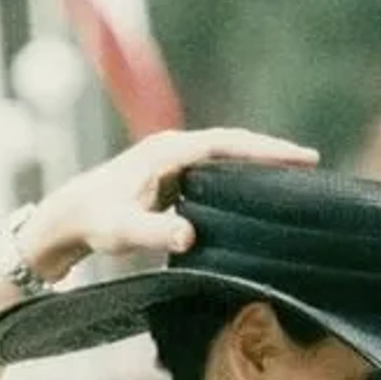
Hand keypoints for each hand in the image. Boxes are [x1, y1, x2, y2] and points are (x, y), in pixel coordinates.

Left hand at [21, 127, 318, 282]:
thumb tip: (188, 235)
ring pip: (226, 158)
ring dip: (258, 165)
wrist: (69, 219)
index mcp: (168, 152)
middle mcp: (173, 149)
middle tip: (311, 163)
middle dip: (272, 153)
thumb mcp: (123, 231)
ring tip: (294, 178)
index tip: (299, 158)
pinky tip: (258, 195)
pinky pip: (216, 173)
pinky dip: (241, 179)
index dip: (265, 150)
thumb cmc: (94, 222)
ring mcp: (173, 163)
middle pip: (233, 144)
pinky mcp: (173, 179)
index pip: (227, 144)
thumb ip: (156, 232)